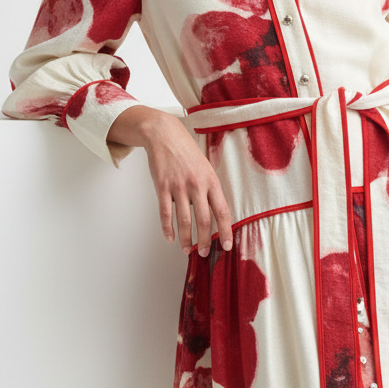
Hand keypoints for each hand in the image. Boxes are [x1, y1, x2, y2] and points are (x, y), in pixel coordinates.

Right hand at [107, 105, 232, 256]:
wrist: (164, 135)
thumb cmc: (186, 152)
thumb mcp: (206, 167)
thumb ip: (210, 189)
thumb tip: (214, 213)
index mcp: (211, 181)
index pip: (222, 211)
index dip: (225, 231)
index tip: (226, 245)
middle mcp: (197, 185)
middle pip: (203, 220)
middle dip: (204, 241)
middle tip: (203, 253)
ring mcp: (178, 186)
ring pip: (184, 220)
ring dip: (186, 239)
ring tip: (187, 250)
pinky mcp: (162, 187)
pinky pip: (165, 213)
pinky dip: (167, 229)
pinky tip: (170, 238)